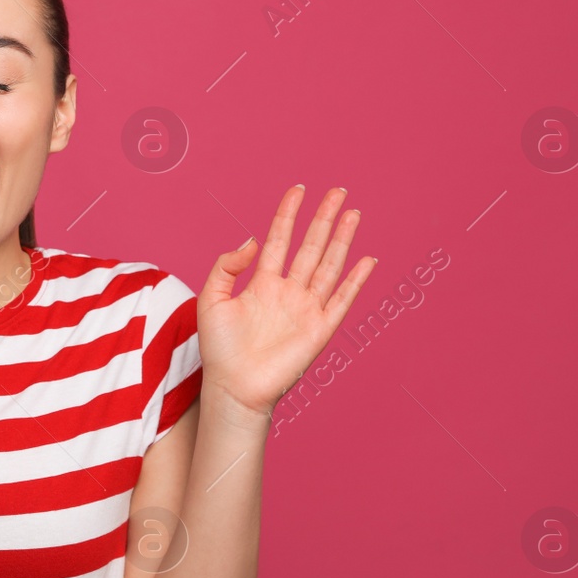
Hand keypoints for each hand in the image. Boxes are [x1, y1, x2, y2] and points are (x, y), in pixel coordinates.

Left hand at [196, 185, 374, 417]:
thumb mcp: (211, 300)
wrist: (233, 387)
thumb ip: (226, 267)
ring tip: (353, 213)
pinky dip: (355, 281)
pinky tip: (367, 260)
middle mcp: (288, 291)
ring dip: (342, 240)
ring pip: (329, 265)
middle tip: (338, 191)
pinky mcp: (320, 329)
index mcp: (262, 283)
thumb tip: (253, 240)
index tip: (298, 190)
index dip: (288, 214)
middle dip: (324, 218)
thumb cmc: (219, 349)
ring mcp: (306, 309)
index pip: (279, 239)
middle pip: (311, 246)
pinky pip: (342, 300)